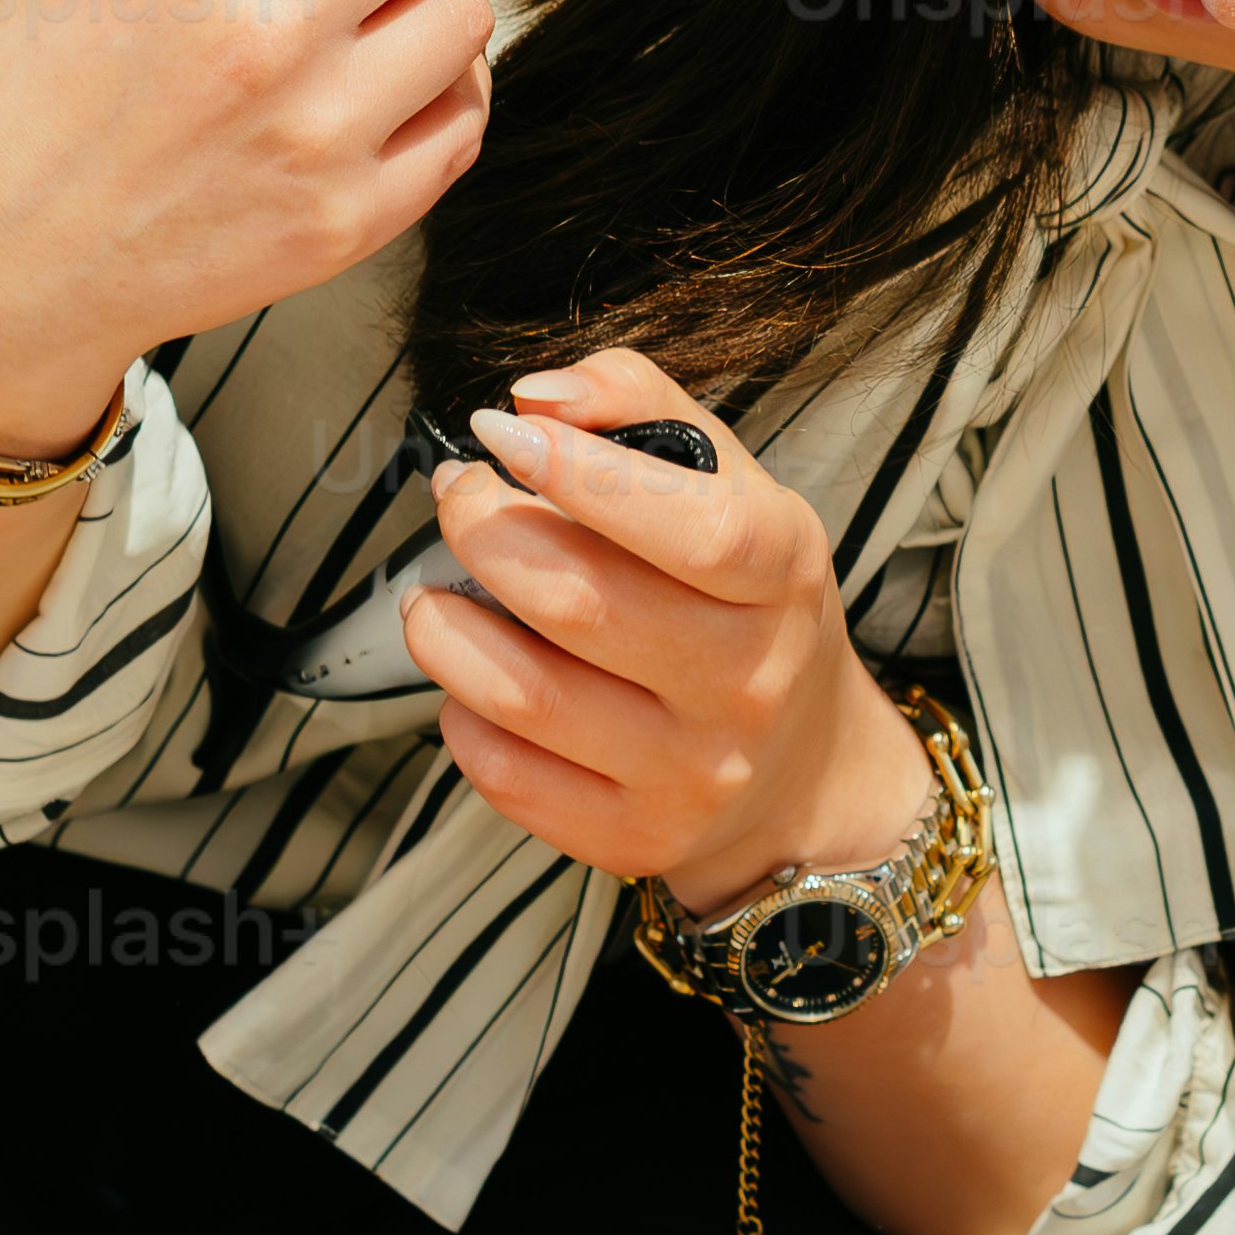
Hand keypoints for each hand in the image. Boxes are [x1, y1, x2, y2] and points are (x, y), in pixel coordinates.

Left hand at [405, 353, 901, 905]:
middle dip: (484, 532)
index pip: (698, 529)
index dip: (586, 473)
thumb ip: (638, 406)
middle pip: (583, 604)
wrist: (796, 770)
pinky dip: (460, 710)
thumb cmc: (740, 601)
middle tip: (460, 497)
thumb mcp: (731, 487)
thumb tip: (535, 397)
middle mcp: (747, 685)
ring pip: (524, 694)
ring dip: (446, 625)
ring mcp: (691, 774)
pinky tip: (475, 676)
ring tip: (439, 591)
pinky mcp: (632, 837)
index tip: (502, 432)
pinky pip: (504, 771)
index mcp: (785, 579)